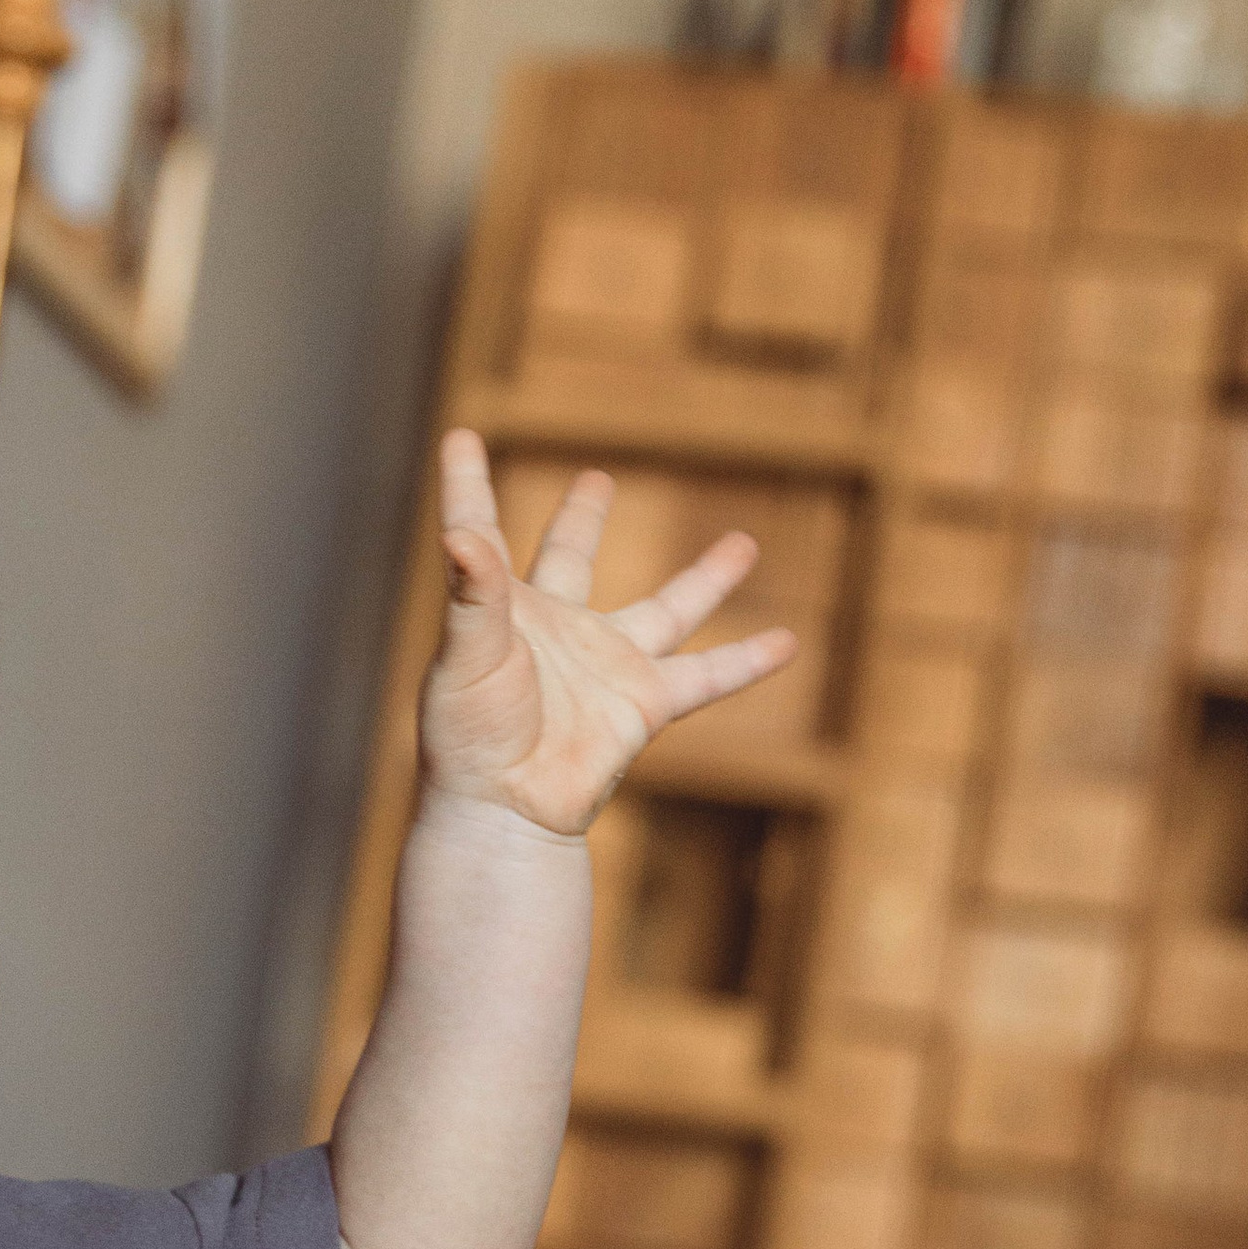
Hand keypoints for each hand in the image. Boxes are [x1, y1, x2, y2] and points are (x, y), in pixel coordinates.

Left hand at [418, 431, 794, 834]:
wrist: (504, 813)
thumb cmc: (467, 738)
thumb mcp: (465, 657)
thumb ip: (471, 594)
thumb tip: (462, 535)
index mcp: (500, 608)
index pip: (479, 529)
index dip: (467, 484)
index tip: (460, 435)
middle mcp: (554, 627)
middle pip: (570, 558)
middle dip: (582, 520)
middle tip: (596, 481)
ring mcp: (604, 663)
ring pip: (666, 609)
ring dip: (706, 579)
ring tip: (745, 542)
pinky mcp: (643, 703)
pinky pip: (706, 677)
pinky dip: (747, 661)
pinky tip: (788, 642)